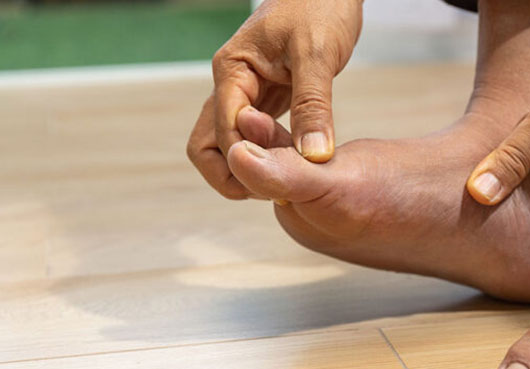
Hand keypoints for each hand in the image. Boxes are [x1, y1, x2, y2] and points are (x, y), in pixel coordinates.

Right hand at [187, 0, 361, 198]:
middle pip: (208, 145)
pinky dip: (267, 155)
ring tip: (286, 180)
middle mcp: (231, 85)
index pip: (224, 130)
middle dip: (234, 173)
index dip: (247, 160)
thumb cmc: (320, 6)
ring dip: (251, 167)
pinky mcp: (266, 100)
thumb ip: (314, 105)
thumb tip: (314, 156)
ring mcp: (246, 94)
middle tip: (275, 190)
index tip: (281, 180)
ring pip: (229, 144)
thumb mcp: (318, 55)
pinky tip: (294, 165)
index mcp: (232, 70)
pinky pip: (254, 137)